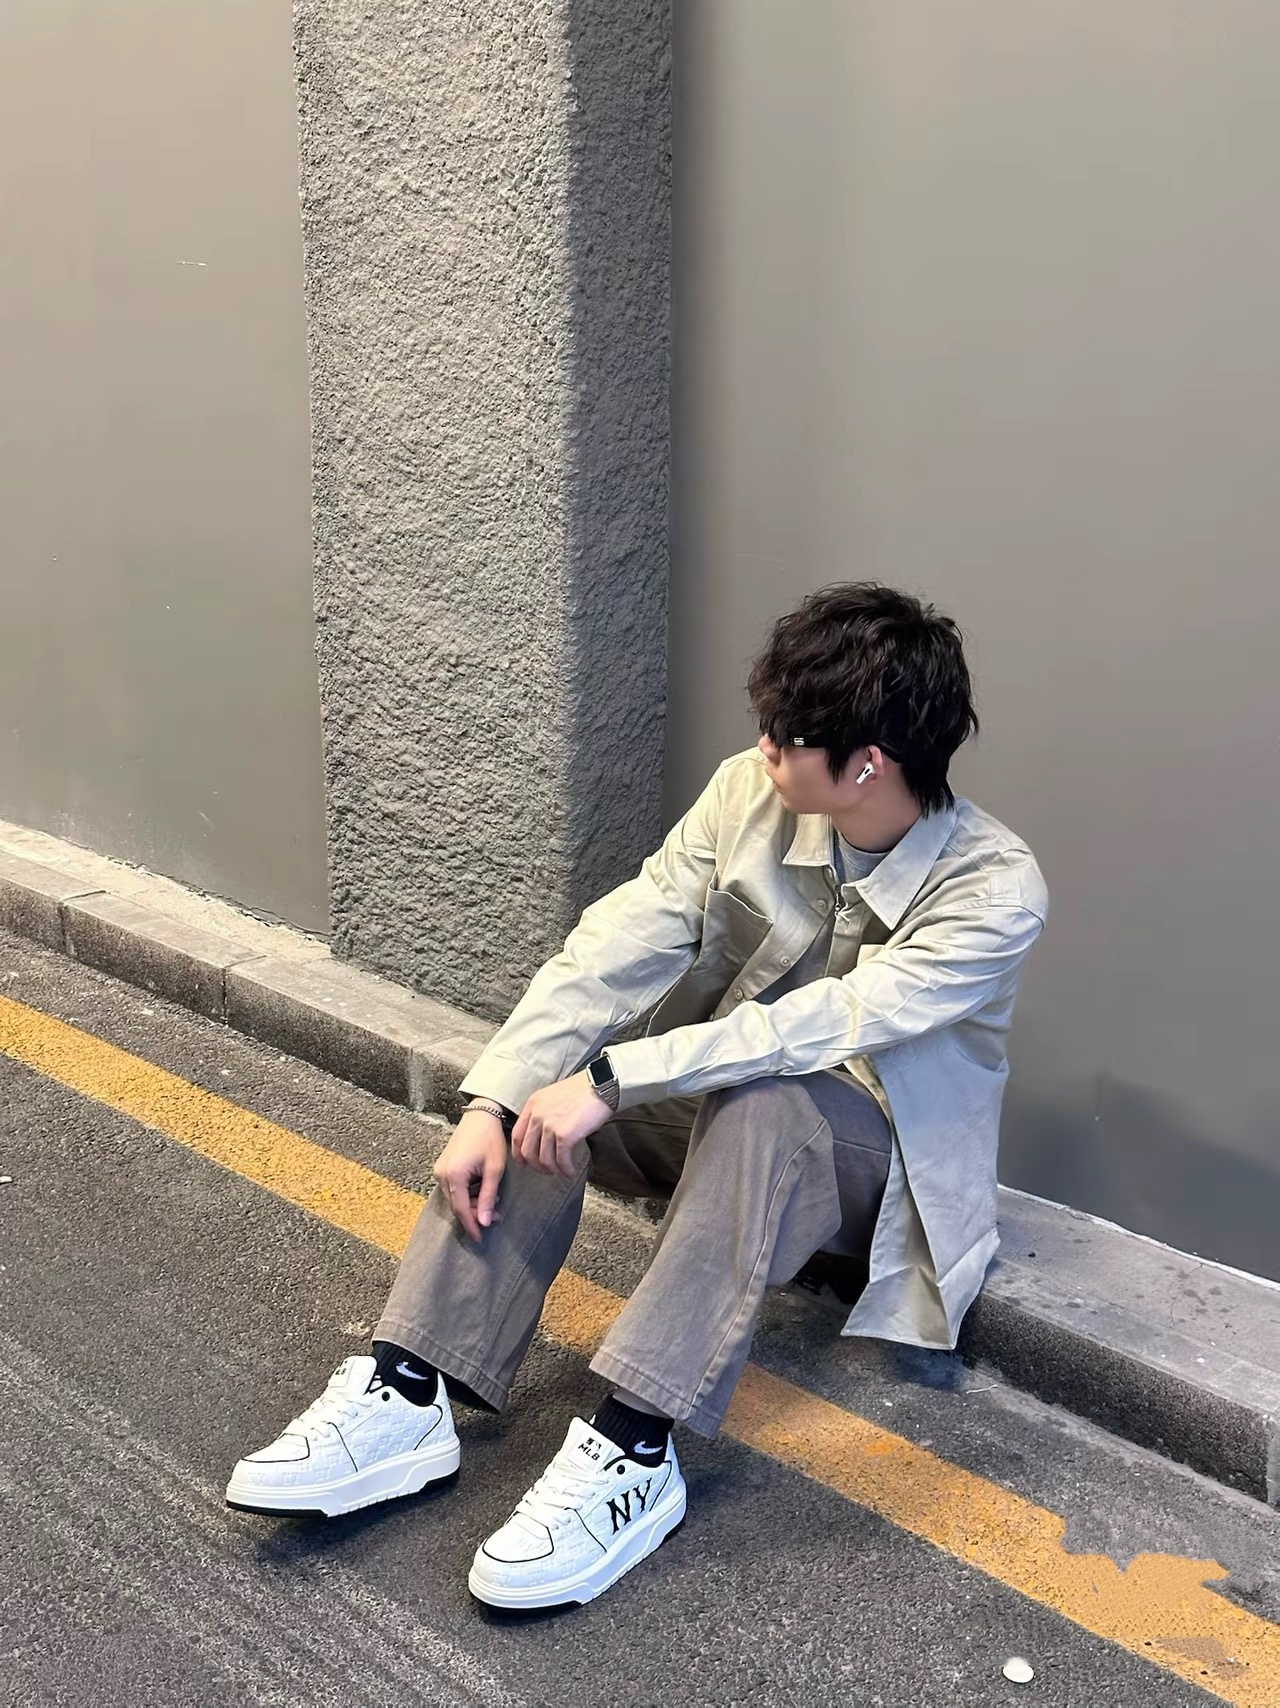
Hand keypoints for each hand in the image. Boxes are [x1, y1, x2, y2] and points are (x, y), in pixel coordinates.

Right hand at [432, 1110, 507, 1240]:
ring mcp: (439, 1170)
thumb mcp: (494, 1170)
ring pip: (454, 1198)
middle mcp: (441, 1175)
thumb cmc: (489, 1140)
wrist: (480, 1116)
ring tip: (492, 1201)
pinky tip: (481, 1190)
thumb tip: (485, 1223)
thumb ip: (488, 1197)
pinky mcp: (442, 1167)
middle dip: (475, 1214)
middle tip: (496, 1215)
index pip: (461, 1210)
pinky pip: (453, 1189)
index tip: (481, 1239)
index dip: (471, 1226)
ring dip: (472, 1203)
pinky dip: (466, 1194)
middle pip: (457, 1205)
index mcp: (453, 1176)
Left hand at [512, 1071, 613, 1177]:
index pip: (516, 1135)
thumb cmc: (582, 1090)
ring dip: (553, 1170)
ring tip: (562, 1171)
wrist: (601, 1085)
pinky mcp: (565, 1135)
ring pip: (543, 1159)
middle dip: (536, 1166)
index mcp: (533, 1104)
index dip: (519, 1154)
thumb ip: (543, 1112)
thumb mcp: (553, 1096)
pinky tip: (571, 1171)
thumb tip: (542, 1135)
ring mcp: (550, 1125)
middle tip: (547, 1170)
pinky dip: (566, 1170)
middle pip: (527, 1151)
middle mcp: (537, 1115)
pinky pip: (561, 1160)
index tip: (525, 1163)